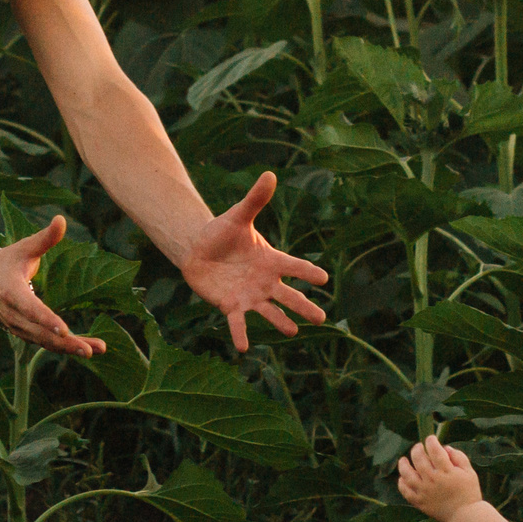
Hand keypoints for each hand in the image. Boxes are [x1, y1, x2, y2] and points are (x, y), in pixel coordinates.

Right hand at [0, 215, 107, 357]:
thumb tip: (62, 220)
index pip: (30, 308)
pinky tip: (85, 349)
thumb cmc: (8, 260)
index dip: (46, 320)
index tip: (64, 330)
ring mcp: (17, 327)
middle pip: (40, 333)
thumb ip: (45, 238)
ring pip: (44, 342)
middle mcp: (13, 314)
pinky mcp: (23, 333)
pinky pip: (44, 343)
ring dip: (70, 348)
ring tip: (96, 350)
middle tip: (90, 350)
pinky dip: (63, 348)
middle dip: (66, 343)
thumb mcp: (25, 247)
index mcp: (11, 291)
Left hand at [178, 171, 330, 352]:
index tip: (323, 279)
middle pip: (289, 295)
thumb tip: (270, 173)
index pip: (294, 267)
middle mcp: (265, 282)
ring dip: (280, 322)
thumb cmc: (223, 233)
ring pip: (269, 312)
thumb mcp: (239, 215)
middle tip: (322, 318)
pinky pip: (239, 322)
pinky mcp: (231, 306)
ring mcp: (250, 296)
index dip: (307, 272)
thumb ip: (255, 199)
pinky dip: (241, 334)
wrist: (199, 249)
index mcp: (271, 260)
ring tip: (293, 332)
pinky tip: (244, 348)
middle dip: (304, 306)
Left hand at [396, 434, 483, 521]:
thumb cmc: (469, 493)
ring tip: (403, 460)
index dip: (431, 441)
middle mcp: (433, 480)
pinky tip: (403, 478)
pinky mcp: (420, 502)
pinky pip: (406, 492)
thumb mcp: (469, 472)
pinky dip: (402, 483)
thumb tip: (445, 448)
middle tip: (419, 447)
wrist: (465, 517)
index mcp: (447, 472)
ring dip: (403, 465)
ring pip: (407, 474)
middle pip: (419, 459)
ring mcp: (424, 492)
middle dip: (417, 449)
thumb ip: (459, 457)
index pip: (435, 450)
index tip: (431, 439)